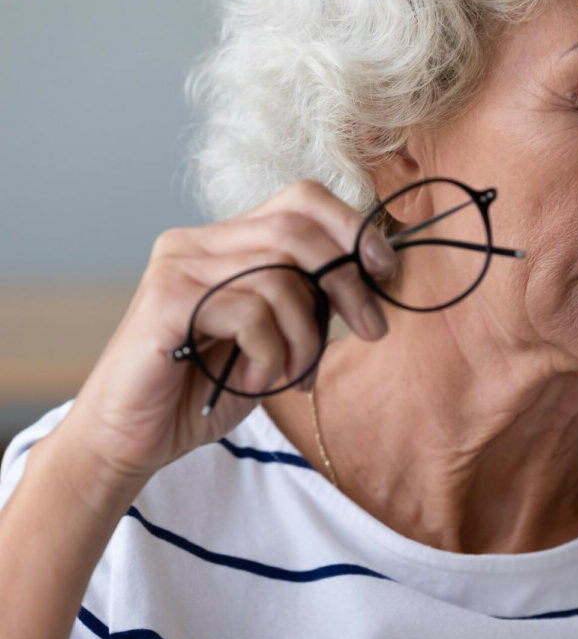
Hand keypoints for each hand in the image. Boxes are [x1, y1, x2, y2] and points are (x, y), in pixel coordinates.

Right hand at [64, 179, 393, 484]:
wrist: (132, 439)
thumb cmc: (206, 388)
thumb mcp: (276, 337)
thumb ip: (310, 300)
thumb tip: (372, 271)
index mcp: (225, 242)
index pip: (300, 199)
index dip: (351, 227)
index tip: (385, 267)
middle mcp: (198, 242)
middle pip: (297, 231)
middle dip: (348, 282)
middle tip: (372, 329)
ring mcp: (178, 267)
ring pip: (281, 277)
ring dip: (306, 337)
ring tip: (292, 374)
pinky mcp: (167, 301)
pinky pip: (252, 313)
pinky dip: (270, 355)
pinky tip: (251, 380)